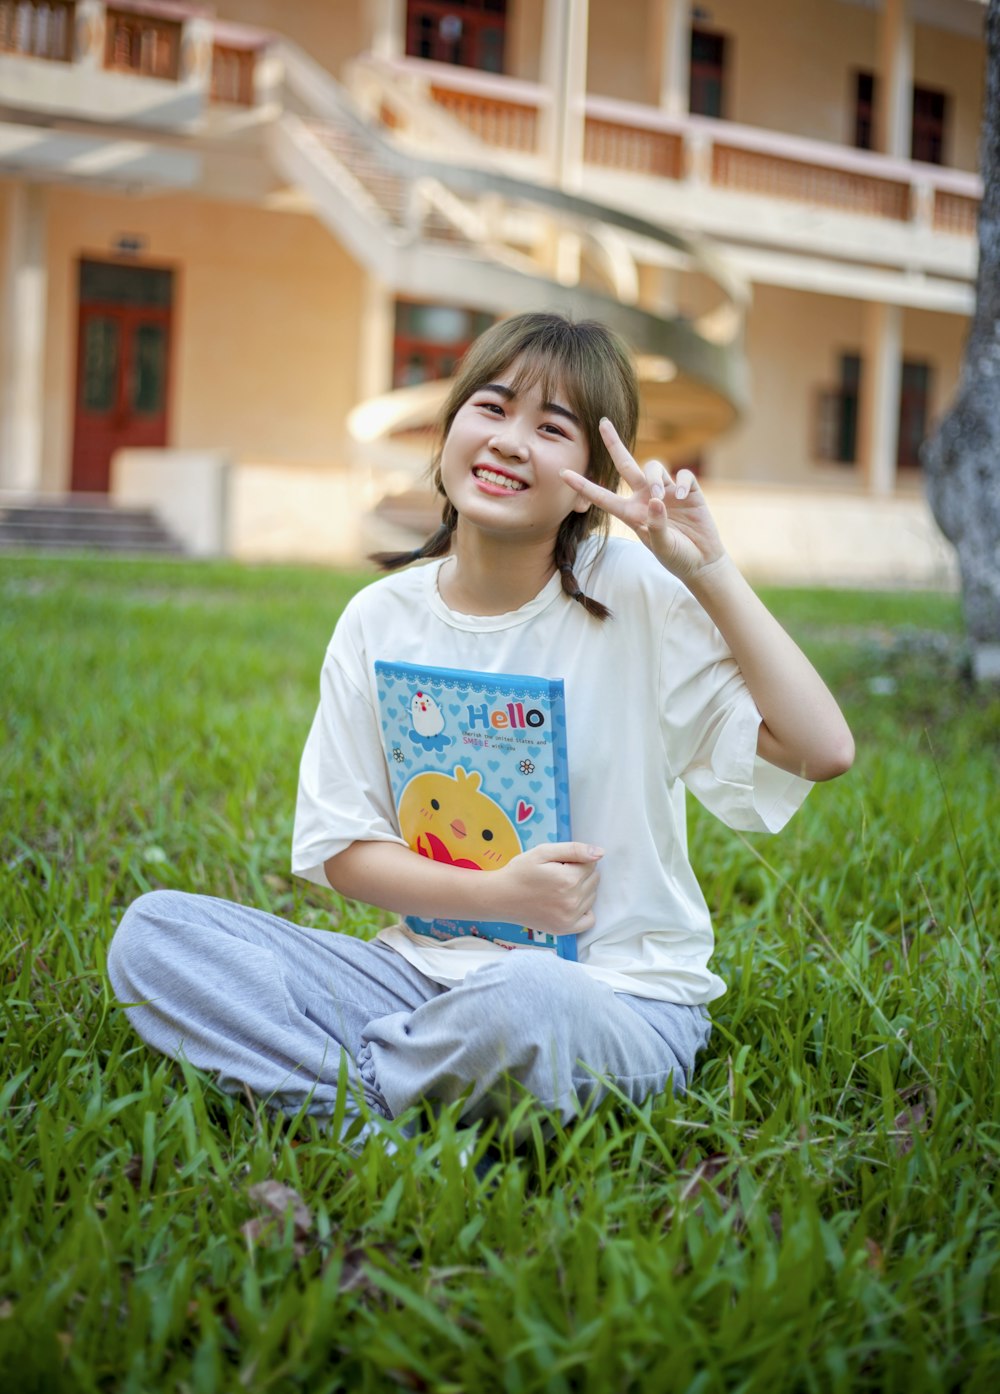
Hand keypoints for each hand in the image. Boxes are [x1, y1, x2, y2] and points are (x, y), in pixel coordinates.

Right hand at [494, 842, 602, 935]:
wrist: (500, 897)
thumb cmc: (520, 871)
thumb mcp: (543, 852)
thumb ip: (574, 850)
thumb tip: (600, 853)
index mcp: (569, 879)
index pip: (591, 863)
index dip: (576, 859)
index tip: (559, 863)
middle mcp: (573, 900)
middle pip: (594, 879)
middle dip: (581, 873)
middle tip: (557, 874)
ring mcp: (570, 917)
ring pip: (592, 896)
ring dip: (582, 889)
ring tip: (559, 888)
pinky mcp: (565, 929)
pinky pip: (590, 920)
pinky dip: (585, 910)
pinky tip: (570, 903)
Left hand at [561, 418, 725, 581]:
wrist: (702, 560)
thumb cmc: (677, 556)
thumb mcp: (664, 547)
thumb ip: (657, 527)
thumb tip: (657, 500)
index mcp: (631, 513)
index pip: (603, 496)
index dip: (583, 485)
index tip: (562, 474)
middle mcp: (645, 497)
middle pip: (625, 464)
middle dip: (613, 443)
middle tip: (602, 422)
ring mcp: (666, 491)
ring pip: (653, 466)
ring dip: (654, 477)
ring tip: (661, 497)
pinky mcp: (687, 490)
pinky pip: (682, 475)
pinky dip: (681, 481)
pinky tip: (681, 496)